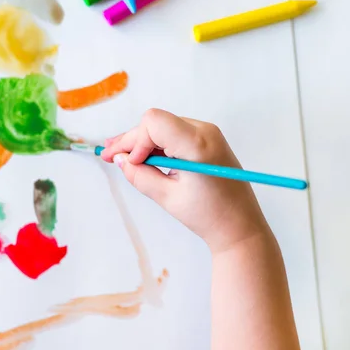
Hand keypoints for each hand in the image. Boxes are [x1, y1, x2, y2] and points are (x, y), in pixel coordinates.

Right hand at [101, 109, 269, 251]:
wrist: (241, 226)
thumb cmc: (209, 216)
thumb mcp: (167, 197)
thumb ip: (140, 175)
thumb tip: (120, 160)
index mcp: (198, 145)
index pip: (154, 123)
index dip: (135, 140)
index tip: (129, 163)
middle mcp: (205, 131)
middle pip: (156, 123)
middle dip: (132, 140)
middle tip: (108, 155)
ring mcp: (209, 133)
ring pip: (163, 126)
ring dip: (143, 141)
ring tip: (120, 155)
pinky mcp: (209, 140)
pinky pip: (175, 132)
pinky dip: (157, 143)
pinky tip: (142, 155)